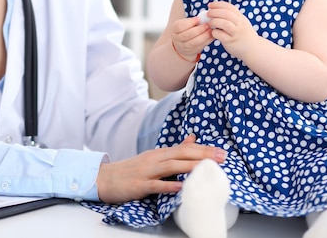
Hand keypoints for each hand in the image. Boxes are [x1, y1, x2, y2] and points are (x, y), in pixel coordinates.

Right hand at [95, 135, 225, 203]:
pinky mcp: (139, 185)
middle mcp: (154, 159)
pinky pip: (155, 185)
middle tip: (222, 157)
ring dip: (190, 167)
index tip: (221, 152)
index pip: (185, 148)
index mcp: (159, 153)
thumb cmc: (131, 170)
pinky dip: (168, 186)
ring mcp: (146, 171)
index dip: (203, 150)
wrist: (104, 178)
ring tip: (207, 168)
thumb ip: (174, 150)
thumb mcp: (153, 157)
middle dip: (203, 155)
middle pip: (181, 154)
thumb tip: (192, 138)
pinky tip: (180, 188)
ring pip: (171, 167)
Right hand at [170, 16, 213, 61]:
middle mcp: (177, 39)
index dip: (190, 23)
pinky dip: (207, 41)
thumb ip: (192, 21)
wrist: (183, 42)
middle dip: (198, 30)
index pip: (180, 26)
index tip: (199, 19)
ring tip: (210, 31)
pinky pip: (200, 47)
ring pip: (193, 43)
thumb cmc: (186, 29)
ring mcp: (183, 46)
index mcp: (175, 29)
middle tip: (207, 25)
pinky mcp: (191, 51)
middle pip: (187, 35)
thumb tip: (205, 17)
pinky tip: (212, 36)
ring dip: (203, 36)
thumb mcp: (185, 23)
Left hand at [206, 1, 257, 57]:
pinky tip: (213, 33)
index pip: (229, 7)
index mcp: (241, 17)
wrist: (252, 48)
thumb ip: (232, 16)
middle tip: (208, 14)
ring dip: (214, 21)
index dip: (218, 4)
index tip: (210, 5)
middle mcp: (239, 24)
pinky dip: (215, 32)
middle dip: (215, 12)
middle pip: (227, 14)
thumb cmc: (242, 34)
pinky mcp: (231, 42)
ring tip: (210, 23)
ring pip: (225, 24)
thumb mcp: (240, 22)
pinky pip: (221, 35)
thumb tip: (215, 9)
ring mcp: (236, 33)